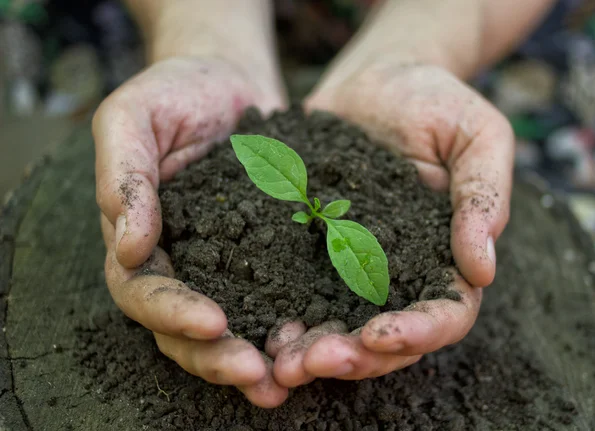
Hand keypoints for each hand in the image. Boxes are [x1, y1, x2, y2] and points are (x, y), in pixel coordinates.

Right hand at [93, 56, 287, 406]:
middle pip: (187, 329)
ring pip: (234, 326)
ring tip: (290, 382)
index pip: (145, 292)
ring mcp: (226, 263)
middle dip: (218, 357)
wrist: (227, 79)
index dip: (173, 313)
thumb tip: (127, 247)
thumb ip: (123, 178)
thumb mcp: (133, 118)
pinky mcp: (269, 253)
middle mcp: (181, 263)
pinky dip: (295, 321)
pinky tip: (324, 337)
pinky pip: (278, 294)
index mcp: (139, 239)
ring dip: (258, 358)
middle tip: (257, 377)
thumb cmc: (173, 92)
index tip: (212, 322)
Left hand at [272, 62, 511, 384]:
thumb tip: (482, 269)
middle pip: (384, 337)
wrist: (378, 79)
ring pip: (336, 324)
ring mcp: (351, 264)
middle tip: (311, 361)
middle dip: (351, 356)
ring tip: (277, 358)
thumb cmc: (437, 101)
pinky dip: (279, 312)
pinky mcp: (310, 248)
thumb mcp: (476, 135)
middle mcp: (398, 273)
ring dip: (310, 348)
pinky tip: (256, 322)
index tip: (379, 334)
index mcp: (446, 257)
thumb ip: (483, 196)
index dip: (417, 332)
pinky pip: (295, 289)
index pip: (444, 314)